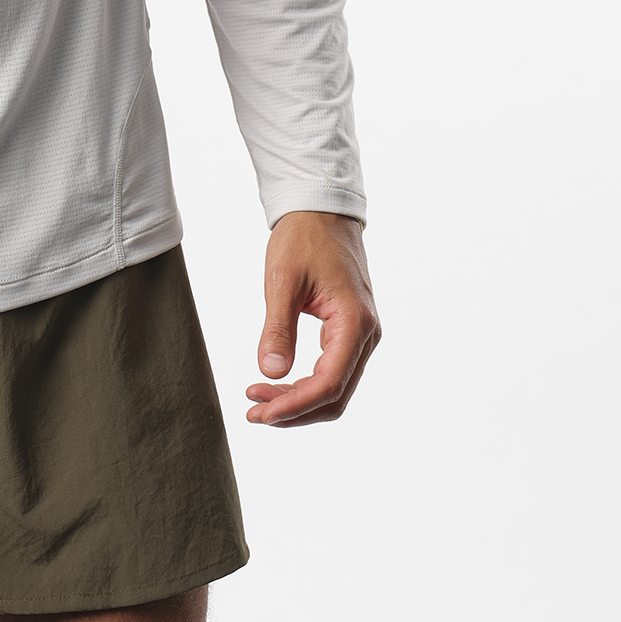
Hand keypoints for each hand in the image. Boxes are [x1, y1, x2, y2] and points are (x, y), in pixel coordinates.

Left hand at [246, 211, 379, 426]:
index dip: (295, 405)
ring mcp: (362, 334)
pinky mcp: (351, 330)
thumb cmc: (303, 237)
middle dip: (295, 410)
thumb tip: (271, 373)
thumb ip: (278, 328)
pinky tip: (279, 384)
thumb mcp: (283, 280)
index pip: (329, 384)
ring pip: (336, 387)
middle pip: (336, 395)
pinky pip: (334, 370)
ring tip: (260, 401)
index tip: (260, 411)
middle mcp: (366, 334)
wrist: (321, 209)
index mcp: (355, 323)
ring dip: (300, 401)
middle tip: (253, 412)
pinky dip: (307, 384)